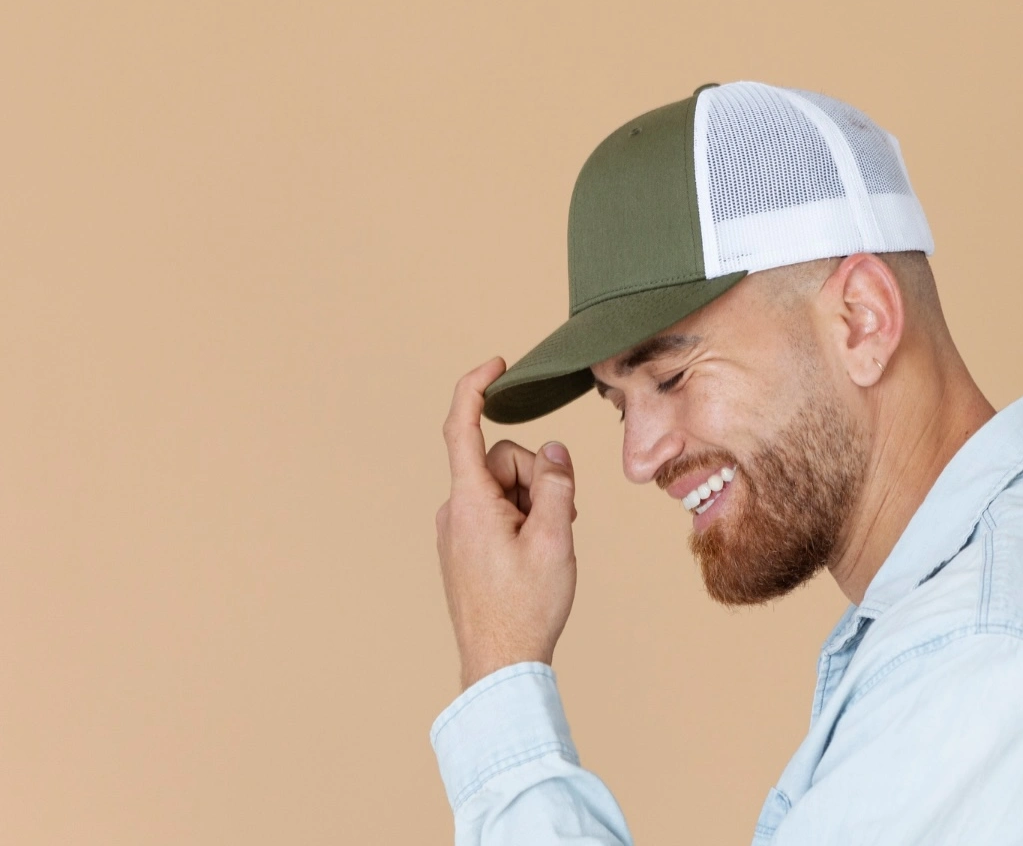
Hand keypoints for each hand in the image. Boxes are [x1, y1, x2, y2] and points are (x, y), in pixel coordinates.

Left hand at [435, 357, 578, 689]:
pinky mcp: (465, 547)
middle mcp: (455, 510)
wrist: (500, 664)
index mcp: (470, 501)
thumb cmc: (526, 606)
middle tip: (562, 518)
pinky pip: (497, 512)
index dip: (475, 389)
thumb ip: (556, 484)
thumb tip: (552, 450)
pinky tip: (536, 554)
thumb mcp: (555, 537)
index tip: (496, 365)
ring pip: (504, 488)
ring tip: (551, 543)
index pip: (461, 427)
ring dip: (535, 502)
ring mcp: (457, 530)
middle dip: (537, 477)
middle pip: (502, 460)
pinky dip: (523, 519)